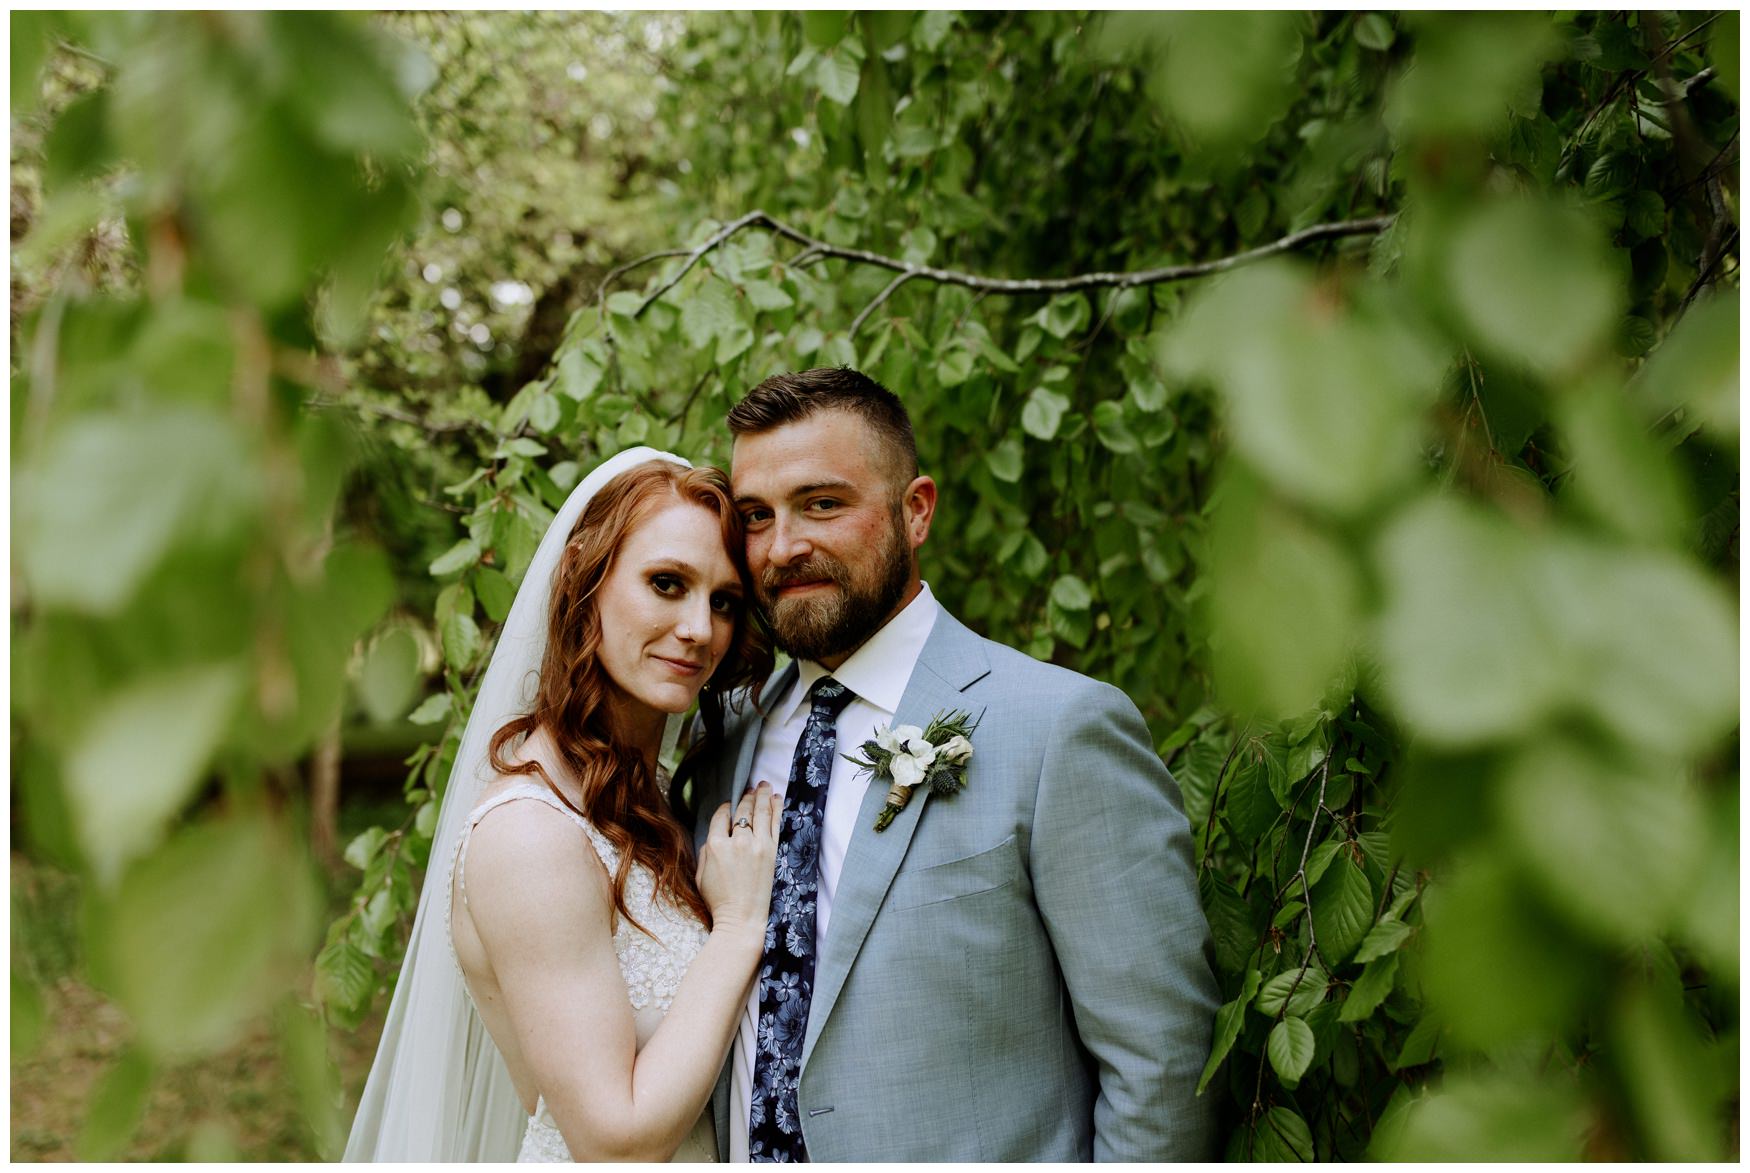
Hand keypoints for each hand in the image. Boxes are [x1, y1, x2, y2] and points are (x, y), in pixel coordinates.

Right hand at [697, 782, 779, 938]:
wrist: (742, 920)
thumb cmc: (719, 902)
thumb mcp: (701, 876)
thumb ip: (705, 852)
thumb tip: (713, 837)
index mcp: (715, 846)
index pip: (721, 817)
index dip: (726, 808)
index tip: (730, 805)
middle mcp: (737, 842)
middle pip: (742, 811)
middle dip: (746, 797)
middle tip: (750, 788)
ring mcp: (758, 846)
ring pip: (760, 812)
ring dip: (762, 796)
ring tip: (763, 785)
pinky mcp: (774, 852)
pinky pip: (776, 824)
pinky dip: (776, 809)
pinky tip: (776, 799)